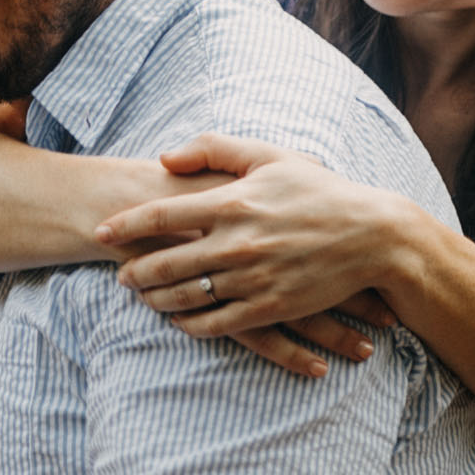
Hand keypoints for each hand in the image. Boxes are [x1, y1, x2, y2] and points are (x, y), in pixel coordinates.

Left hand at [94, 135, 400, 370]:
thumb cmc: (320, 191)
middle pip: (165, 263)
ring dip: (155, 299)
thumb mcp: (270, 156)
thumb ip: (213, 150)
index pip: (161, 216)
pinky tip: (179, 320)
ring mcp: (252, 278)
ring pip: (186, 296)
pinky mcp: (271, 307)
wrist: (374, 237)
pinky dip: (190, 324)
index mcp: (232, 201)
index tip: (100, 232)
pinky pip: (217, 323)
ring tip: (142, 296)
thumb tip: (163, 158)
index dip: (123, 226)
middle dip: (134, 271)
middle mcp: (236, 242)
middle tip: (118, 273)